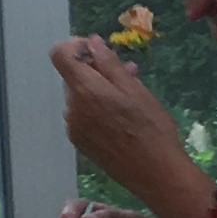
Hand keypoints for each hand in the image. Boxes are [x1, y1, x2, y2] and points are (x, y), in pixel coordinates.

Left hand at [49, 35, 202, 217]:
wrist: (156, 175)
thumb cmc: (151, 128)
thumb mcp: (135, 89)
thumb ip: (109, 63)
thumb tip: (92, 43)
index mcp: (84, 91)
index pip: (59, 55)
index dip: (76, 45)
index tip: (98, 51)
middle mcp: (72, 109)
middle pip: (72, 77)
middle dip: (95, 69)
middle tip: (127, 73)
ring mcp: (74, 128)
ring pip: (80, 96)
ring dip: (100, 89)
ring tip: (130, 93)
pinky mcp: (81, 143)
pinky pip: (83, 115)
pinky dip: (98, 107)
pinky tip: (122, 115)